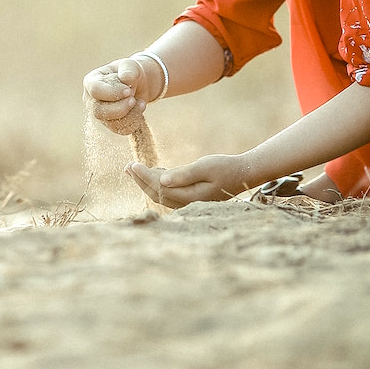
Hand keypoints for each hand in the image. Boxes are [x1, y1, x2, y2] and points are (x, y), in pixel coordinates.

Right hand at [83, 57, 160, 134]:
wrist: (137, 84)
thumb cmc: (129, 72)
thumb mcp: (130, 65)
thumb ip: (128, 68)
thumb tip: (126, 78)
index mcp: (91, 81)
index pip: (95, 90)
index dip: (112, 92)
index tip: (128, 90)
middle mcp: (91, 100)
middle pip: (98, 111)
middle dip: (120, 107)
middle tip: (133, 99)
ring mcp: (100, 114)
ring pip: (111, 123)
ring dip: (130, 114)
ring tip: (140, 102)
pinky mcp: (110, 124)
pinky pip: (121, 129)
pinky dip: (134, 120)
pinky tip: (139, 108)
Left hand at [126, 154, 250, 207]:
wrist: (242, 174)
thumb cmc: (225, 167)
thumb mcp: (205, 167)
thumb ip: (184, 174)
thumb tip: (162, 181)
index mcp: (190, 197)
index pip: (160, 188)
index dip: (144, 177)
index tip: (133, 164)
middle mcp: (187, 203)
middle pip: (157, 194)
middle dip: (140, 181)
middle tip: (127, 167)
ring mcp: (189, 202)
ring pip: (161, 194)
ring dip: (146, 182)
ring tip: (133, 169)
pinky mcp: (191, 197)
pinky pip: (169, 193)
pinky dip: (158, 183)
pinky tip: (154, 173)